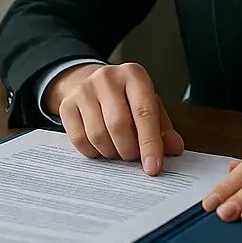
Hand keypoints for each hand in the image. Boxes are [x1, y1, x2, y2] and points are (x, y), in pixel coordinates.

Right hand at [48, 62, 183, 175]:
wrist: (91, 83)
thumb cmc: (126, 99)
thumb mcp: (149, 105)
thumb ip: (163, 128)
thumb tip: (175, 149)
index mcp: (134, 75)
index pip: (144, 112)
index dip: (150, 143)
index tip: (153, 168)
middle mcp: (107, 77)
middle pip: (119, 125)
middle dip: (128, 150)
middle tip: (132, 157)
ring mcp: (84, 90)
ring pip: (98, 135)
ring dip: (111, 153)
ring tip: (118, 150)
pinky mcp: (66, 104)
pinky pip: (79, 140)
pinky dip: (93, 152)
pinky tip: (101, 147)